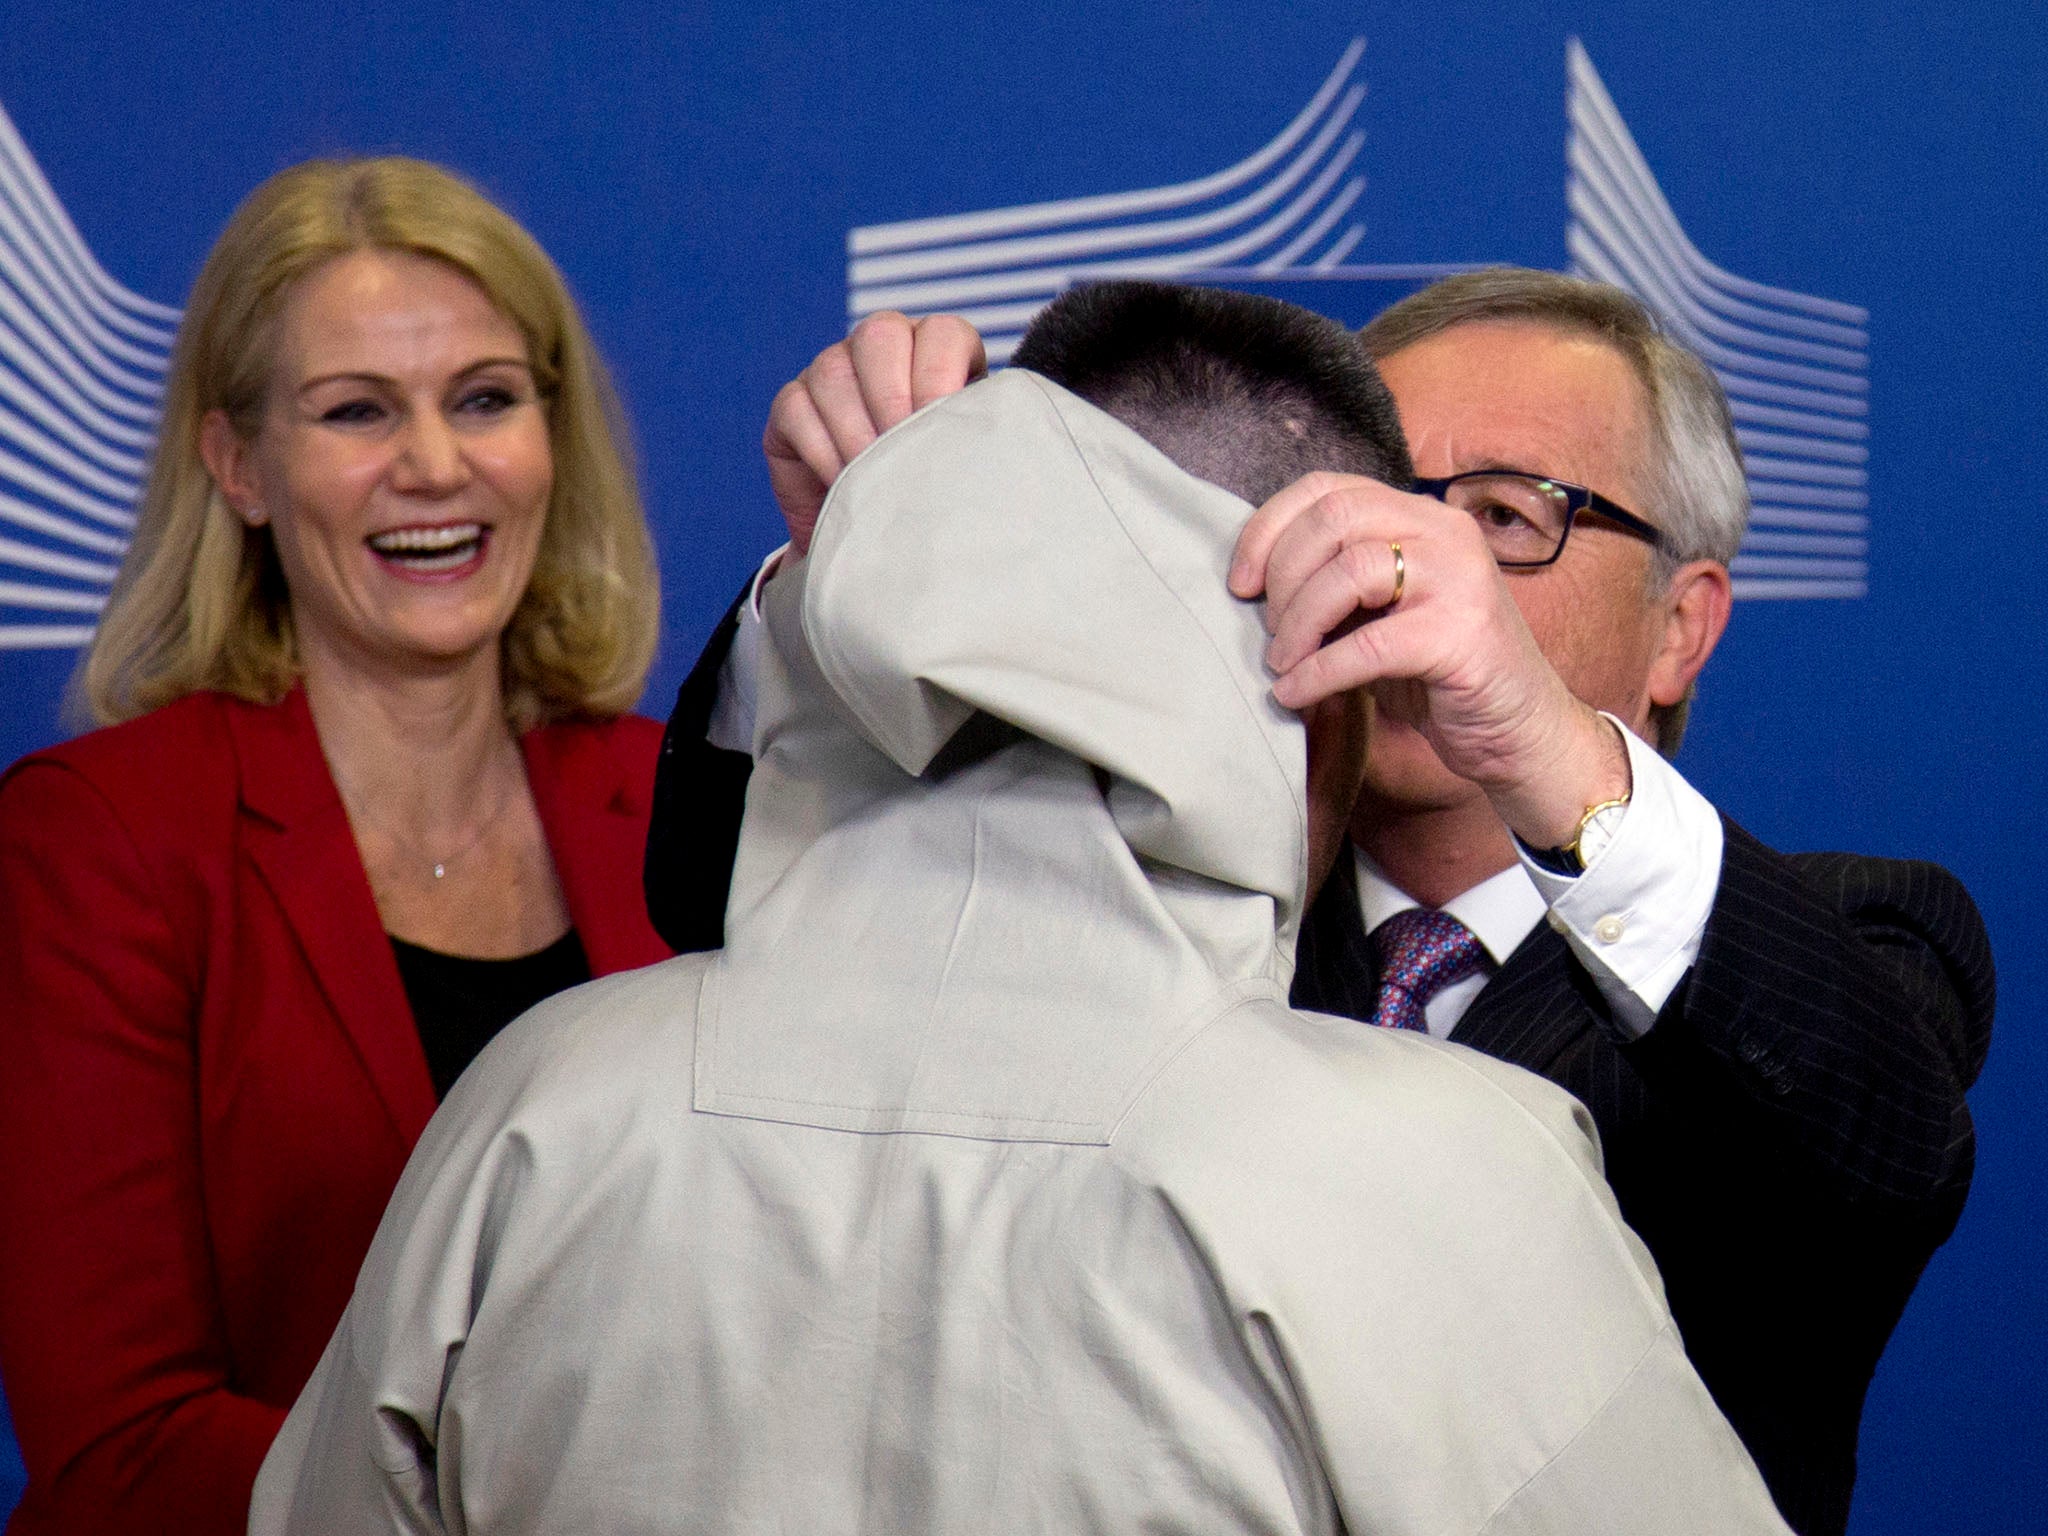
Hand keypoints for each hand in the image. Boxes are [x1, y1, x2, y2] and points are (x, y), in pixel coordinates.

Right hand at [762, 311, 986, 554]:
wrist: (885, 533)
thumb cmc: (936, 487)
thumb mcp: (965, 457)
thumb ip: (974, 435)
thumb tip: (983, 442)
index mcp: (938, 349)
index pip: (941, 333)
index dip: (939, 376)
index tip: (942, 429)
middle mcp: (883, 347)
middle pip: (879, 335)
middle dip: (893, 398)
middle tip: (904, 452)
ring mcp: (831, 369)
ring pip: (833, 371)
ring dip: (857, 431)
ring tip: (875, 477)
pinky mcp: (792, 403)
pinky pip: (797, 408)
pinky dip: (822, 449)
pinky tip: (844, 482)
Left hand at [1228, 472, 1628, 847]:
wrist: (1517, 732)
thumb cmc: (1437, 674)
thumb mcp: (1378, 613)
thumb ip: (1334, 583)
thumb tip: (1253, 581)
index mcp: (1419, 515)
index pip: (1327, 488)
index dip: (1268, 528)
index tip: (1240, 582)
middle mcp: (1444, 531)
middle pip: (1333, 518)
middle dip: (1282, 577)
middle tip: (1268, 633)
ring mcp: (1460, 578)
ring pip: (1349, 572)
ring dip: (1297, 624)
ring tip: (1282, 664)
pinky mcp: (1462, 634)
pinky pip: (1368, 645)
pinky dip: (1318, 673)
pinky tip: (1295, 694)